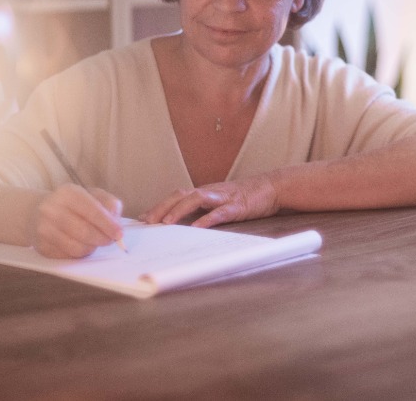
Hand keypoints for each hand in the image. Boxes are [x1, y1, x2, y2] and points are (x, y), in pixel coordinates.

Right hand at [28, 184, 124, 258]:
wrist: (39, 212)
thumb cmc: (74, 204)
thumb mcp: (92, 195)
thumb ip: (109, 204)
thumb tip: (116, 223)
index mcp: (67, 193)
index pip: (92, 210)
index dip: (108, 224)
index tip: (119, 233)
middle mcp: (51, 209)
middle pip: (84, 231)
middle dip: (102, 238)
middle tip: (110, 240)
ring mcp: (43, 229)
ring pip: (76, 247)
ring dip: (92, 247)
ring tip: (95, 242)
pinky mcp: (42, 246)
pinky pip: (68, 256)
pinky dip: (80, 253)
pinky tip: (81, 244)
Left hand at [141, 176, 279, 227]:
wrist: (273, 187)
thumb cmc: (246, 197)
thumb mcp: (221, 202)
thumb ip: (203, 210)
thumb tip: (183, 222)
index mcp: (205, 192)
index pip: (176, 196)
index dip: (159, 205)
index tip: (142, 218)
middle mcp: (210, 192)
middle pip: (180, 195)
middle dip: (162, 207)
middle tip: (147, 221)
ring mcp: (223, 197)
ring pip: (196, 199)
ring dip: (178, 210)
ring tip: (165, 222)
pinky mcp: (237, 206)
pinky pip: (220, 212)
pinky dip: (207, 219)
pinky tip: (197, 228)